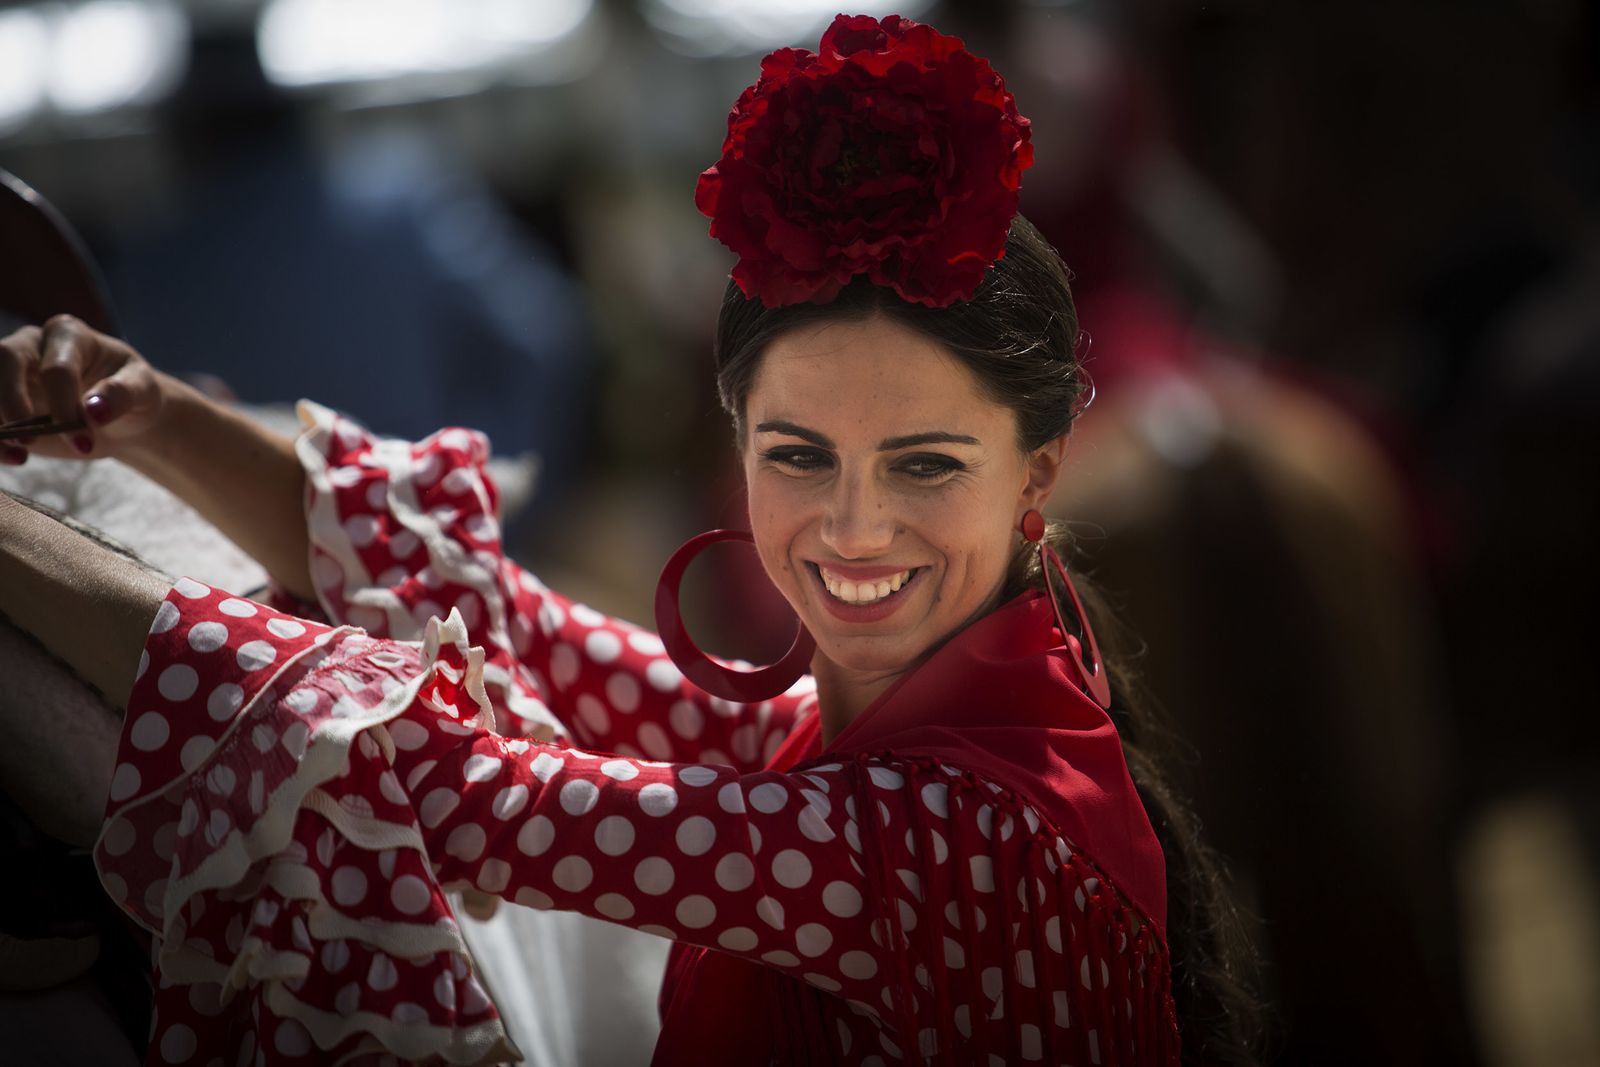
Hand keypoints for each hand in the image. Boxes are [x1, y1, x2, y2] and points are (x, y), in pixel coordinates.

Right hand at [0, 314, 165, 463]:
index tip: (83, 441)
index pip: (56, 367)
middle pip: (4, 358)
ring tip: (19, 452)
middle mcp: (31, 345)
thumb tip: (94, 410)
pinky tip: (16, 458)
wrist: (122, 415)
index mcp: (69, 335)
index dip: (64, 405)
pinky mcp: (3, 400)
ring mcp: (11, 372)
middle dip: (13, 402)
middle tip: (31, 440)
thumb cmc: (133, 393)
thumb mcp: (143, 390)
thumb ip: (121, 394)